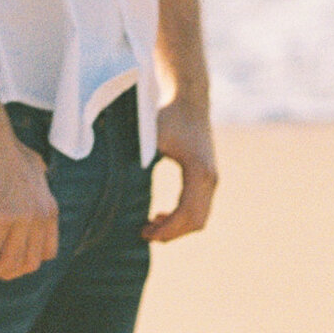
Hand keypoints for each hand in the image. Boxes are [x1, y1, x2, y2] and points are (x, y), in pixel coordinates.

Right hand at [0, 124, 58, 278]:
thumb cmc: (6, 148)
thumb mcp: (36, 166)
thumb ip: (41, 180)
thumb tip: (41, 177)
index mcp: (49, 209)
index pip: (47, 254)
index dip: (26, 261)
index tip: (7, 256)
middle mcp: (39, 217)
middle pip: (28, 264)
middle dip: (7, 271)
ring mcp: (20, 219)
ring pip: (8, 263)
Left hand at [144, 101, 218, 243]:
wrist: (189, 99)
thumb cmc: (169, 116)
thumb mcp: (152, 137)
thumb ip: (141, 161)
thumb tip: (122, 187)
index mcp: (199, 172)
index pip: (187, 213)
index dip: (167, 229)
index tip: (145, 234)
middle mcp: (211, 178)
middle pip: (196, 221)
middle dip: (172, 233)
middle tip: (145, 233)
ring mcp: (212, 178)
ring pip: (200, 217)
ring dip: (177, 226)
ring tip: (151, 226)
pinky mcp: (208, 176)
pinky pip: (200, 207)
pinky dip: (183, 217)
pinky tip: (161, 215)